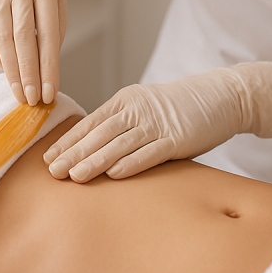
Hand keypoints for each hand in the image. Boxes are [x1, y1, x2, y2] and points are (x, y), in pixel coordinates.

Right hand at [0, 0, 66, 105]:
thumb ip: (54, 29)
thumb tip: (46, 72)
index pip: (48, 31)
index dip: (48, 66)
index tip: (50, 92)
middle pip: (22, 36)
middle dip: (27, 72)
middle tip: (32, 99)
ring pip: (1, 36)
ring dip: (10, 69)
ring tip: (19, 92)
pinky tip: (4, 69)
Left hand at [42, 62, 271, 182]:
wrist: (223, 96)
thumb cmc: (182, 106)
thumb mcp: (147, 108)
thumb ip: (124, 124)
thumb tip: (95, 148)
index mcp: (126, 101)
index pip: (89, 122)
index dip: (68, 141)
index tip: (48, 157)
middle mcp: (137, 109)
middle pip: (98, 134)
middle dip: (72, 153)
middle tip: (51, 171)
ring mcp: (157, 123)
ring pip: (118, 144)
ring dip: (93, 160)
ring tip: (73, 176)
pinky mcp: (177, 138)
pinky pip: (149, 152)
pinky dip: (129, 163)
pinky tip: (113, 174)